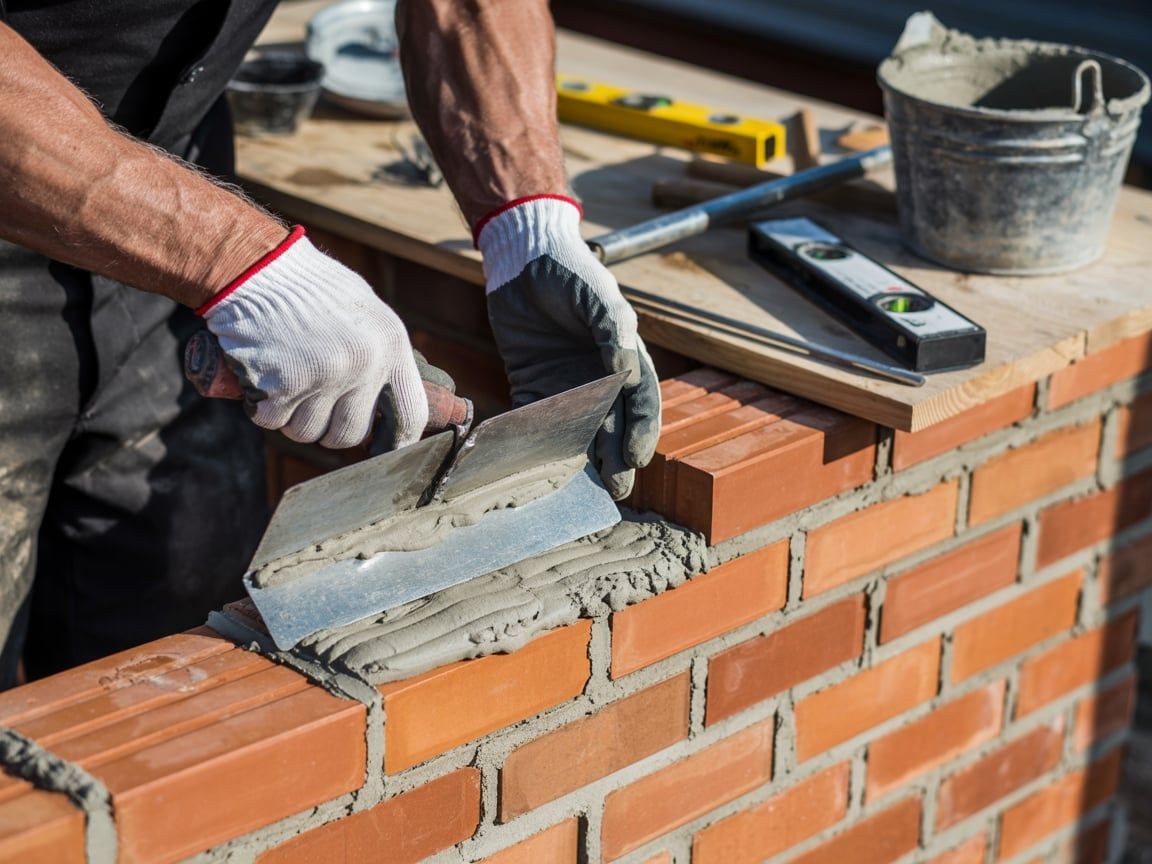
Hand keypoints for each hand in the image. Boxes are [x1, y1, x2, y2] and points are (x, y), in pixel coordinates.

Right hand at [198, 226, 427, 449]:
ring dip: (291, 417)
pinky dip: (261, 407)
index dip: (395, 443)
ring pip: (307, 432)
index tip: (381, 452)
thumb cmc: (310, 289)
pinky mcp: (283, 384)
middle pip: (349, 435)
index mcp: (391, 346)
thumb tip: (390, 408)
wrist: (257, 267)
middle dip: (327, 428)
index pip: (410, 416)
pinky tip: (262, 376)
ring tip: (285, 378)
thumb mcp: (365, 314)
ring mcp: (324, 377)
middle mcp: (364, 364)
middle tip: (311, 402)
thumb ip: (380, 357)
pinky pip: (272, 420)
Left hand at [477, 196, 660, 498]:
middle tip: (617, 488)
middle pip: (614, 426)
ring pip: (579, 431)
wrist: (523, 257)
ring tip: (585, 489)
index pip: (642, 403)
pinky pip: (537, 420)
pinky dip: (538, 442)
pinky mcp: (533, 384)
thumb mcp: (597, 295)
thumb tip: (625, 372)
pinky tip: (536, 463)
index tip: (638, 457)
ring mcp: (567, 385)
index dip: (643, 432)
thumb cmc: (569, 271)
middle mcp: (600, 378)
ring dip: (583, 460)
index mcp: (625, 358)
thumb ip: (612, 330)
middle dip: (618, 458)